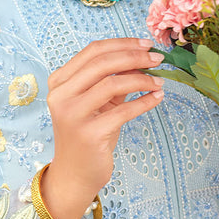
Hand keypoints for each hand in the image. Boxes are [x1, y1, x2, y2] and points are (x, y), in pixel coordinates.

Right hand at [41, 38, 163, 218]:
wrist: (74, 174)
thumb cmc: (88, 134)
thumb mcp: (97, 102)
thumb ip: (113, 79)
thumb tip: (142, 57)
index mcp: (59, 82)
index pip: (93, 51)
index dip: (122, 44)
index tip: (146, 44)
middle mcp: (61, 95)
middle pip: (102, 63)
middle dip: (134, 57)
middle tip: (157, 58)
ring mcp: (73, 115)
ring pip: (112, 84)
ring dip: (141, 79)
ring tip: (159, 81)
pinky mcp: (89, 134)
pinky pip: (123, 111)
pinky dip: (144, 101)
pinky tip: (157, 98)